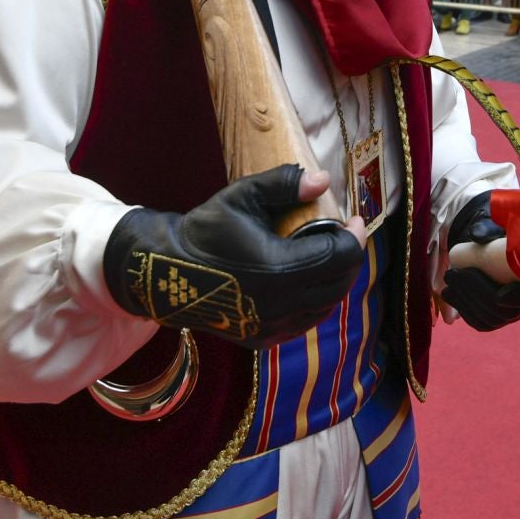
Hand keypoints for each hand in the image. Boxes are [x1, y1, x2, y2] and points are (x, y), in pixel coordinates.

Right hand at [103, 167, 368, 350]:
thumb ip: (284, 184)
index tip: (353, 219)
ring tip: (328, 255)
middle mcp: (280, 304)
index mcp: (279, 268)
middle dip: (348, 257)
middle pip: (339, 283)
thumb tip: (323, 180)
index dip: (354, 237)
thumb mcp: (242, 196)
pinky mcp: (263, 338)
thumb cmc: (206, 231)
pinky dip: (315, 300)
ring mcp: (272, 326)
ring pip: (326, 305)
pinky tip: (308, 279)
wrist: (165, 274)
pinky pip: (305, 321)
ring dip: (334, 280)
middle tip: (345, 236)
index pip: (340, 256)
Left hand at [441, 193, 519, 330]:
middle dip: (476, 293)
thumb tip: (476, 236)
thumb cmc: (493, 236)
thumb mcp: (491, 228)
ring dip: (465, 300)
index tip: (498, 295)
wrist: (484, 246)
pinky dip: (463, 309)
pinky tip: (450, 295)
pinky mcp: (494, 319)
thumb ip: (486, 229)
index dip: (518, 299)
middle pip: (505, 310)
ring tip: (448, 280)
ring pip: (489, 317)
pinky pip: (480, 322)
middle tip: (453, 274)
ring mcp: (511, 313)